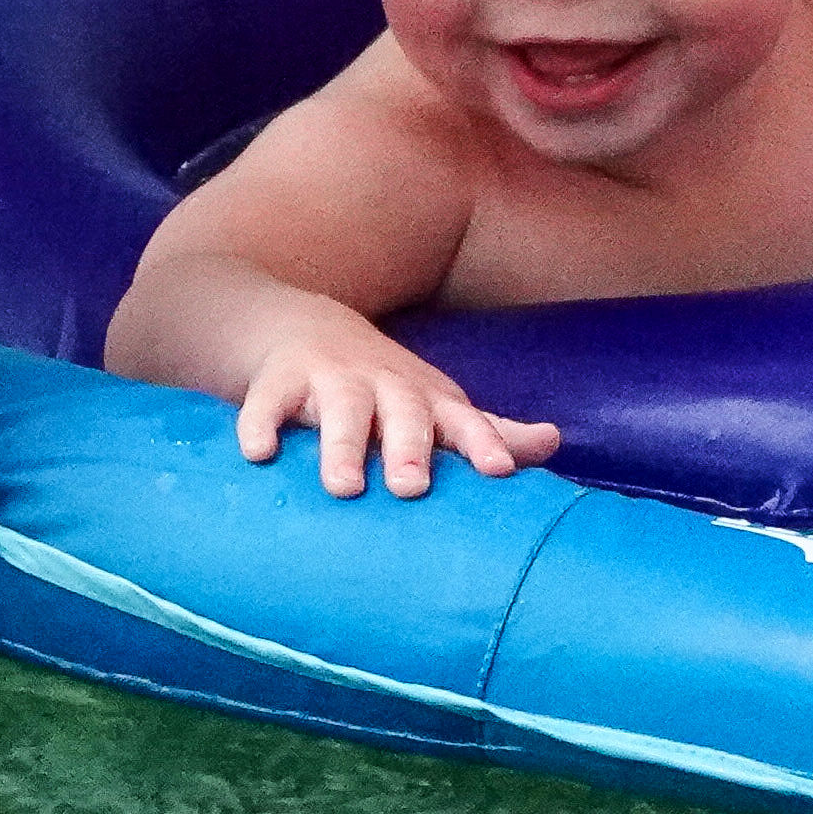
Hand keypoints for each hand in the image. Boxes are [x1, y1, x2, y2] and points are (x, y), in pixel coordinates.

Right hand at [233, 315, 561, 499]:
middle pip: (401, 414)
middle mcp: (382, 387)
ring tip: (342, 487)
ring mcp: (328, 381)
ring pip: (339, 411)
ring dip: (340, 447)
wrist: (299, 326)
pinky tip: (258, 454)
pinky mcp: (276, 382)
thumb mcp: (435, 404)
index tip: (499, 471)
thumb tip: (553, 443)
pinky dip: (261, 425)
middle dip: (408, 448)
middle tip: (411, 487)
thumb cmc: (381, 386)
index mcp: (425, 400)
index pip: (462, 422)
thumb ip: (489, 430)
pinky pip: (266, 404)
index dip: (483, 443)